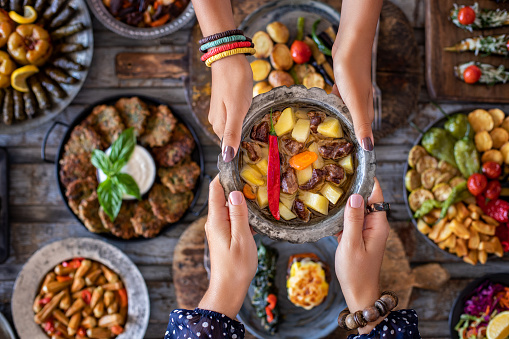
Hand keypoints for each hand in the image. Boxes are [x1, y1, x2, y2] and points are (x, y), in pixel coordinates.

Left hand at [198, 176, 257, 318]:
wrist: (228, 289)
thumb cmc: (236, 267)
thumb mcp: (242, 239)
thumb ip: (239, 215)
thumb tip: (236, 192)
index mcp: (216, 220)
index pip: (215, 189)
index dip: (224, 174)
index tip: (236, 162)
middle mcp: (214, 221)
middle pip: (222, 195)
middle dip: (235, 183)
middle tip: (253, 173)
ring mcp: (219, 228)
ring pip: (229, 205)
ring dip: (241, 197)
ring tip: (258, 188)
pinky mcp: (225, 234)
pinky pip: (233, 216)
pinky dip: (243, 211)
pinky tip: (256, 210)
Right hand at [209, 54, 252, 161]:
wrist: (229, 57)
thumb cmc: (234, 82)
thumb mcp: (236, 110)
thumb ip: (232, 133)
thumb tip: (227, 157)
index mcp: (219, 126)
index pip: (229, 148)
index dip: (242, 151)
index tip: (258, 153)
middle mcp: (217, 122)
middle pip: (232, 139)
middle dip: (245, 142)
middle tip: (264, 143)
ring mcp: (221, 112)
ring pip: (235, 129)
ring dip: (246, 130)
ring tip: (261, 131)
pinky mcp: (226, 104)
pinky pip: (236, 118)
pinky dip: (245, 120)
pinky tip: (254, 117)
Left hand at [331, 50, 373, 151]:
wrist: (350, 44)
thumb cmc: (353, 72)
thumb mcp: (355, 102)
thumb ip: (361, 124)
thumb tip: (369, 148)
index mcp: (365, 112)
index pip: (362, 135)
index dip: (354, 147)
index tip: (344, 160)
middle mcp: (361, 105)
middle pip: (352, 126)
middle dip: (343, 137)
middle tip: (328, 152)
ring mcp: (352, 95)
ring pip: (344, 114)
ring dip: (336, 123)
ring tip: (321, 136)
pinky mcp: (344, 85)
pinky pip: (337, 103)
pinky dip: (330, 109)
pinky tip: (320, 112)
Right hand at [335, 178, 388, 333]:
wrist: (359, 294)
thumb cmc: (356, 272)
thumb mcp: (351, 244)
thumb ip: (353, 219)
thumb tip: (355, 196)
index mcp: (378, 224)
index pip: (376, 193)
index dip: (367, 178)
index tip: (355, 163)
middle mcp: (375, 224)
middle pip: (366, 198)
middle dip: (353, 185)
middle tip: (335, 171)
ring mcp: (366, 230)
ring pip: (357, 207)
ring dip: (345, 198)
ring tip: (329, 183)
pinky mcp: (358, 236)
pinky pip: (351, 218)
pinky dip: (341, 212)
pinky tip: (328, 206)